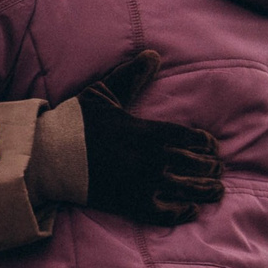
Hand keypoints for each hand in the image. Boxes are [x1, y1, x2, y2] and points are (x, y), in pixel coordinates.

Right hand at [76, 52, 223, 225]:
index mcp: (150, 132)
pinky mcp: (133, 206)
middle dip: (212, 167)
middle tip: (218, 169)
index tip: (213, 147)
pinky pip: (167, 213)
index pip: (193, 139)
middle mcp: (154, 160)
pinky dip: (183, 212)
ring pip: (188, 189)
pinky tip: (192, 209)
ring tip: (217, 190)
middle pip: (197, 165)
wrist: (49, 157)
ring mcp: (145, 185)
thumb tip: (154, 55)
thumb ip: (132, 76)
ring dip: (207, 190)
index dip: (207, 144)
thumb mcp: (103, 93)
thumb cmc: (75, 124)